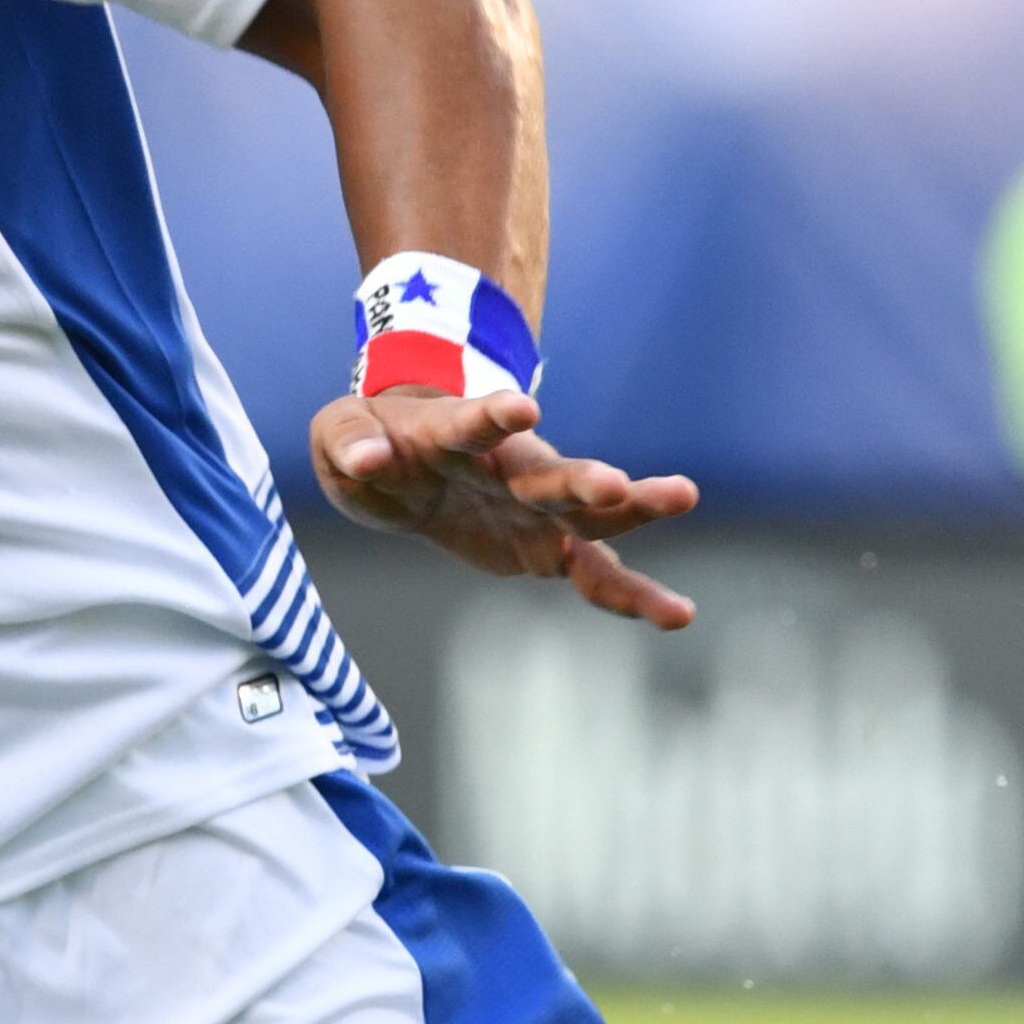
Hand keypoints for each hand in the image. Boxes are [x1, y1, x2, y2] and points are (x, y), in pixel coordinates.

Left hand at [311, 387, 698, 627]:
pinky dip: (632, 596)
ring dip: (634, 511)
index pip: (473, 424)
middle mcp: (510, 467)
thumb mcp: (340, 432)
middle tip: (616, 483)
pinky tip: (679, 613)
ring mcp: (538, 507)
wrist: (400, 458)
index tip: (521, 409)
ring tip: (683, 497)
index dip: (493, 417)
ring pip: (592, 517)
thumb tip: (369, 458)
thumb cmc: (372, 438)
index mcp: (456, 433)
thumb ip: (349, 442)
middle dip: (581, 480)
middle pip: (550, 474)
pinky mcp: (548, 548)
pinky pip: (596, 576)